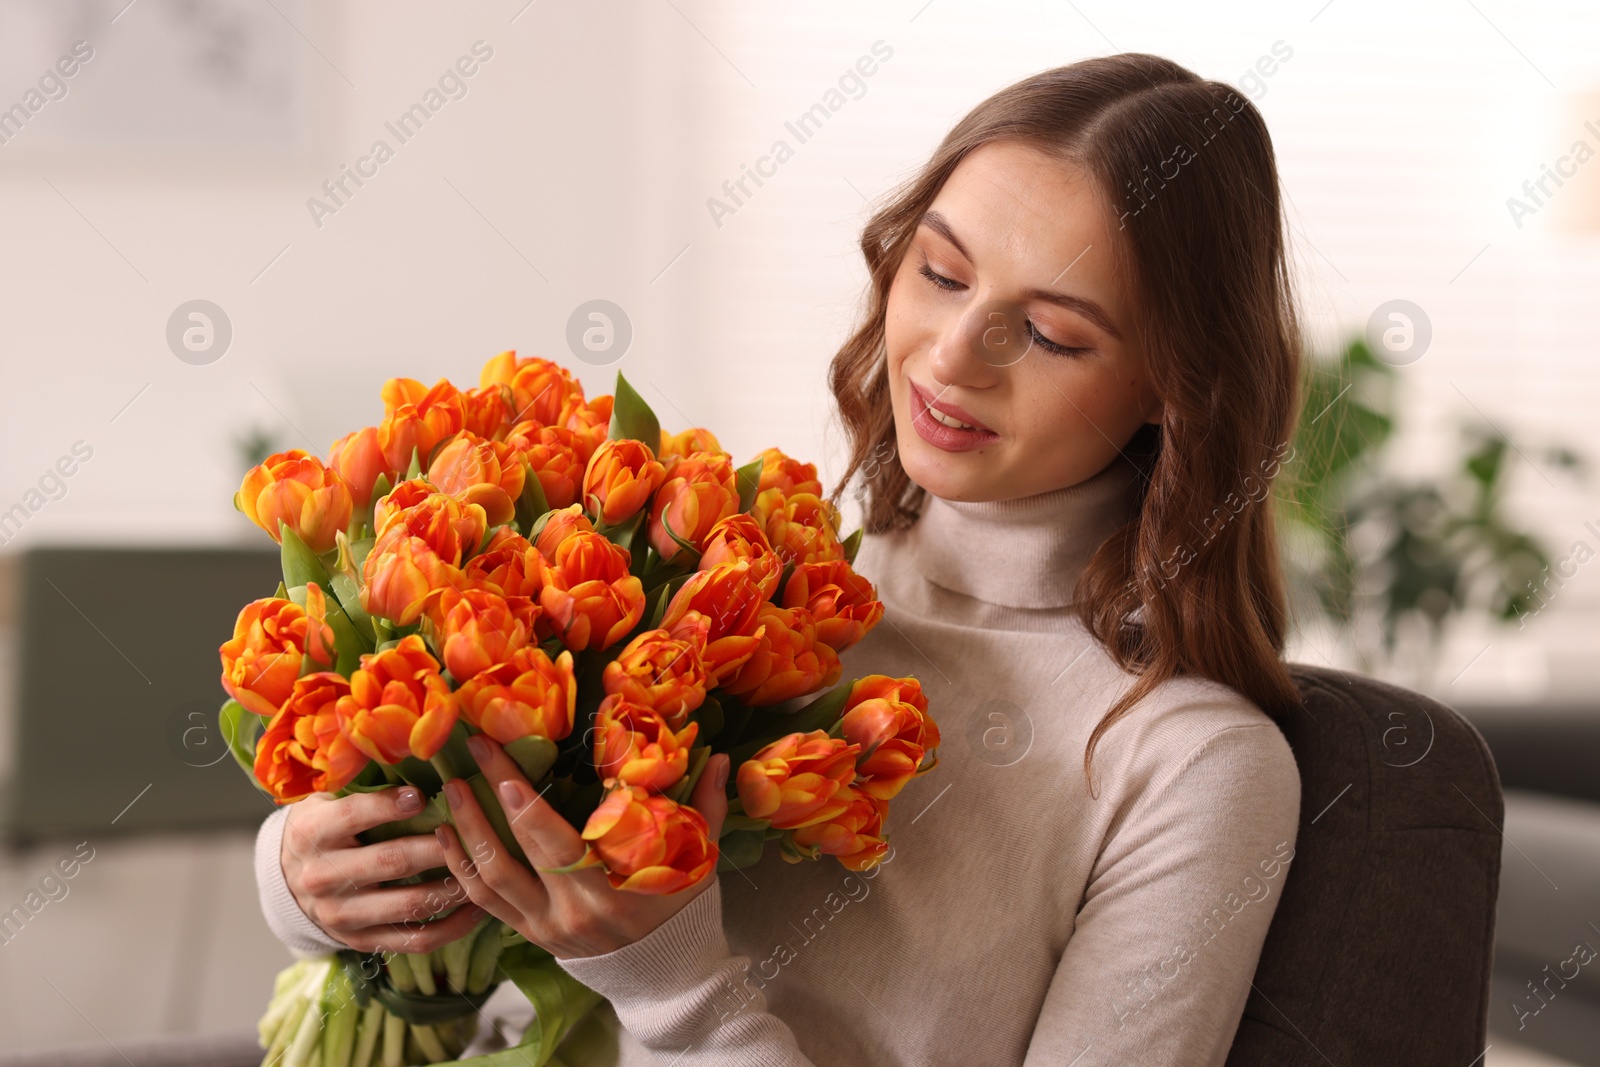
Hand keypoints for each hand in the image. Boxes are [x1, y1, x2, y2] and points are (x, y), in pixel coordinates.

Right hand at [280, 786, 485, 953]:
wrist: (288, 879)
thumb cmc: (324, 825)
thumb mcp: (326, 797)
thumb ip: (361, 782)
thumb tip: (414, 747)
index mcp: (311, 833)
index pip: (351, 817)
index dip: (387, 806)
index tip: (422, 795)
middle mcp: (322, 877)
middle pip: (389, 863)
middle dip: (438, 847)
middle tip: (475, 831)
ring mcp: (342, 916)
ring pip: (408, 906)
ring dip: (454, 887)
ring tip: (488, 867)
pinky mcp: (363, 942)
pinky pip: (416, 941)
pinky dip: (453, 928)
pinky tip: (480, 908)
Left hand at [436, 735, 729, 959]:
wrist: (666, 977)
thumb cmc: (682, 910)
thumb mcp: (697, 860)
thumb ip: (707, 807)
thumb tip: (723, 757)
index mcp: (613, 889)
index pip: (560, 845)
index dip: (528, 810)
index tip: (506, 772)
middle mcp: (573, 910)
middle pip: (517, 851)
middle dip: (490, 797)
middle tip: (472, 751)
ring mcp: (546, 926)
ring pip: (490, 878)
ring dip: (465, 831)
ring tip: (450, 789)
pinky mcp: (532, 935)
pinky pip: (483, 904)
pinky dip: (460, 868)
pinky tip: (446, 834)